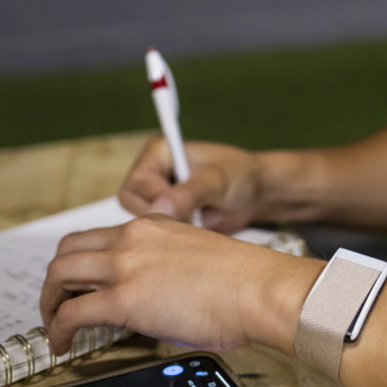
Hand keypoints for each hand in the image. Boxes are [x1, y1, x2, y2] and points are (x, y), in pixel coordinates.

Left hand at [40, 214, 319, 355]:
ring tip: (56, 328)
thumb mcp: (194, 255)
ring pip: (60, 274)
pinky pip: (72, 312)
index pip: (97, 237)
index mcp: (152, 225)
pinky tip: (63, 345)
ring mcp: (126, 265)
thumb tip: (153, 295)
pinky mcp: (125, 298)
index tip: (81, 288)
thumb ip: (165, 265)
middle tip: (59, 307)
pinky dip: (58, 329)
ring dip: (50, 303)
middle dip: (56, 282)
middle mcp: (133, 238)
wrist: (259, 288)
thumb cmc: (242, 280)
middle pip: (68, 251)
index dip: (81, 266)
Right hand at [119, 137, 262, 232]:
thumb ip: (188, 193)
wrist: (254, 195)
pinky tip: (193, 228)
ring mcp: (154, 194)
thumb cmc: (238, 175)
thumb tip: (160, 208)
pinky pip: (151, 233)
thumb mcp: (216, 181)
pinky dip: (170, 235)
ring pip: (139, 220)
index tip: (186, 206)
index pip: (138, 181)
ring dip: (167, 225)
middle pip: (132, 202)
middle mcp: (151, 171)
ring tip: (195, 218)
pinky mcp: (161, 214)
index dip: (159, 199)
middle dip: (162, 214)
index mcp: (159, 151)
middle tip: (193, 215)